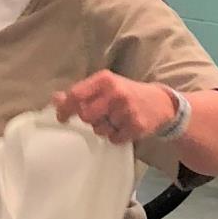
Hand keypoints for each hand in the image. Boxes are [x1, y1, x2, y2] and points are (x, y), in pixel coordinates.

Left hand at [53, 72, 175, 146]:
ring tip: (115, 119)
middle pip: (86, 115)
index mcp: (105, 79)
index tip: (61, 117)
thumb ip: (81, 92)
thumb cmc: (126, 93)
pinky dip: (116, 136)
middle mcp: (115, 93)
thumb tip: (55, 99)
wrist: (161, 103)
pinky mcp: (136, 126)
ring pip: (99, 129)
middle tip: (100, 115)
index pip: (76, 95)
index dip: (65, 108)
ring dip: (104, 128)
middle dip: (89, 119)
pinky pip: (114, 138)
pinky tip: (124, 126)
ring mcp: (127, 110)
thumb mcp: (105, 86)